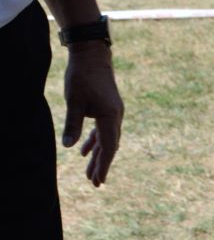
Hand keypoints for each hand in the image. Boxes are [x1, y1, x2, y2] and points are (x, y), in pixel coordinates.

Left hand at [63, 41, 123, 186]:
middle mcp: (116, 117)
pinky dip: (96, 141)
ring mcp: (113, 113)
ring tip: (90, 173)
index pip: (109, 146)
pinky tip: (85, 151)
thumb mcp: (74, 102)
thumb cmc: (82, 77)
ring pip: (107, 139)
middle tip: (95, 183)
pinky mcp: (107, 109)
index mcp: (111, 116)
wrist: (93, 56)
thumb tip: (69, 147)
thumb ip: (73, 125)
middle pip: (110, 146)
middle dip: (102, 165)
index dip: (104, 165)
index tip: (100, 180)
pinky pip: (103, 130)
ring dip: (99, 156)